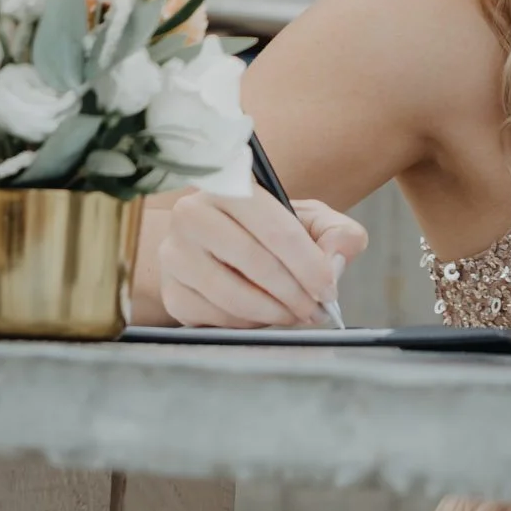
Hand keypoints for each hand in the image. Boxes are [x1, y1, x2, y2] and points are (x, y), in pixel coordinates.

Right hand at [157, 190, 368, 327]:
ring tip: (297, 314)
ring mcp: (176, 256)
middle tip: (317, 310)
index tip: (328, 289)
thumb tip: (334, 263)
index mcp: (230, 187)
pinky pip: (217, 319)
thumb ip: (338, 234)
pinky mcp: (172, 293)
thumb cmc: (269, 231)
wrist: (216, 245)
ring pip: (234, 297)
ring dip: (275, 313)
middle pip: (254, 263)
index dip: (308, 265)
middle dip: (295, 294)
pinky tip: (264, 314)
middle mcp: (192, 215)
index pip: (275, 230)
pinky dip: (249, 323)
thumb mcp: (310, 220)